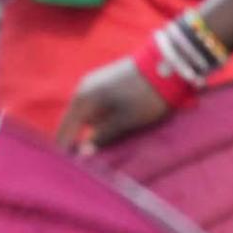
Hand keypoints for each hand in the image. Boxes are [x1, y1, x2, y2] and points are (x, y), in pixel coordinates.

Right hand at [55, 59, 172, 152]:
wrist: (167, 65)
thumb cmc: (145, 96)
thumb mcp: (125, 121)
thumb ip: (102, 137)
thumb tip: (82, 154)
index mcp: (83, 99)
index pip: (65, 130)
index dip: (66, 149)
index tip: (70, 167)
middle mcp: (83, 89)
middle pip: (74, 122)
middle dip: (80, 138)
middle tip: (89, 158)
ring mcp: (94, 82)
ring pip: (88, 113)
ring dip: (95, 126)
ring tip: (108, 140)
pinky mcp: (107, 80)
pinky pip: (98, 104)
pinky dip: (103, 116)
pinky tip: (116, 123)